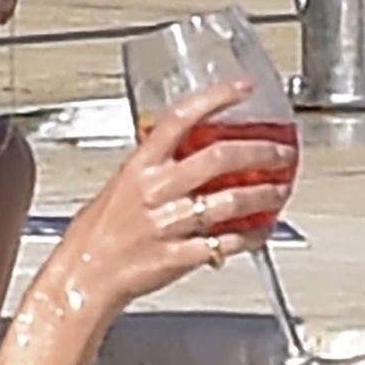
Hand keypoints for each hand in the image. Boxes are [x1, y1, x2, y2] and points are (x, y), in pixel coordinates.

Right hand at [57, 80, 295, 312]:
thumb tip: (189, 152)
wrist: (84, 276)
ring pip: (231, 202)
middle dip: (260, 152)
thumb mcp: (121, 185)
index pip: (180, 119)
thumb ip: (155, 168)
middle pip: (219, 158)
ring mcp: (168, 224)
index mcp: (140, 167)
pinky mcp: (179, 256)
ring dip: (265, 195)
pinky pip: (227, 243)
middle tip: (280, 153)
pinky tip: (262, 230)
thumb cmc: (98, 232)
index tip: (243, 89)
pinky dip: (253, 236)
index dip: (215, 98)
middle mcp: (155, 191)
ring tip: (279, 190)